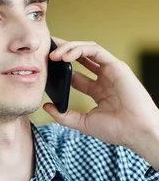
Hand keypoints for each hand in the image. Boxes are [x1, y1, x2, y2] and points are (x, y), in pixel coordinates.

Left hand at [42, 38, 158, 154]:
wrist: (136, 132)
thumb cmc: (116, 130)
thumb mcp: (83, 122)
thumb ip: (64, 115)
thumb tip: (46, 106)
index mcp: (97, 90)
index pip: (74, 73)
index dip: (58, 68)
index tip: (43, 66)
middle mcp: (104, 78)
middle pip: (80, 57)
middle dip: (62, 51)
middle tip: (45, 51)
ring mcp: (111, 71)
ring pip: (87, 49)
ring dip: (68, 48)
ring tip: (53, 55)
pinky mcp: (117, 66)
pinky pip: (96, 51)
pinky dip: (80, 50)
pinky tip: (66, 57)